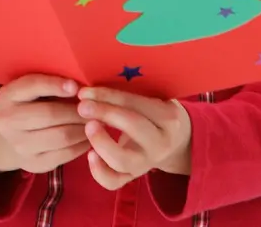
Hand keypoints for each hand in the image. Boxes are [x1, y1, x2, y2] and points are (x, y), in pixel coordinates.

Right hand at [0, 74, 89, 173]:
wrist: (6, 140)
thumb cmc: (25, 107)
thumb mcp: (26, 92)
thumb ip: (47, 87)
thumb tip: (80, 88)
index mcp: (7, 96)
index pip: (32, 86)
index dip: (55, 85)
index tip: (76, 86)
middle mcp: (8, 121)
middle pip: (50, 114)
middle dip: (76, 110)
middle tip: (95, 108)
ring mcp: (20, 145)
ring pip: (61, 136)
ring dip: (83, 128)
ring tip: (96, 122)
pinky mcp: (35, 164)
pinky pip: (66, 154)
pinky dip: (82, 144)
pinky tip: (89, 137)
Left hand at [77, 86, 191, 188]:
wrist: (179, 142)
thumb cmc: (155, 110)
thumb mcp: (153, 96)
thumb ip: (132, 89)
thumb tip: (92, 78)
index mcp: (167, 116)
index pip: (135, 103)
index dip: (107, 96)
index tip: (84, 90)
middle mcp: (160, 142)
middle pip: (133, 127)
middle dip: (104, 113)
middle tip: (82, 106)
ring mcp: (148, 162)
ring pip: (124, 160)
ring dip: (101, 142)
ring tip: (87, 126)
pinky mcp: (135, 176)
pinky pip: (115, 182)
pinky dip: (100, 172)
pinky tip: (89, 154)